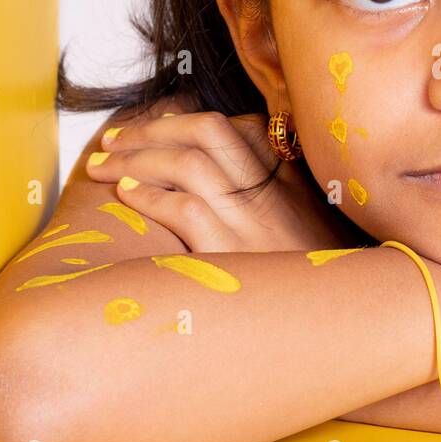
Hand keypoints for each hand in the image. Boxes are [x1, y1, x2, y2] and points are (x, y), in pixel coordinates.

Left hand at [85, 109, 355, 252]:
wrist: (336, 322)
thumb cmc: (311, 279)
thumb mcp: (308, 227)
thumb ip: (278, 194)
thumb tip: (228, 169)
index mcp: (289, 181)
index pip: (237, 126)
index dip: (187, 119)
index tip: (156, 124)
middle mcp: (271, 194)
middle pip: (208, 130)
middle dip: (153, 127)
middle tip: (113, 138)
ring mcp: (251, 223)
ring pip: (188, 164)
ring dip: (136, 158)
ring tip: (104, 165)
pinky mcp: (231, 256)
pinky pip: (184, 210)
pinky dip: (148, 197)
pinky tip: (125, 197)